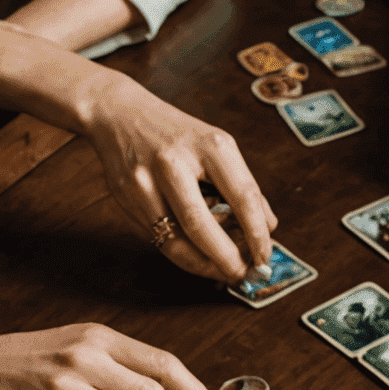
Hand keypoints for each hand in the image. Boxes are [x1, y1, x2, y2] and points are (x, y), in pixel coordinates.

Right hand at [76, 70, 277, 283]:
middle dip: (226, 260)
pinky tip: (197, 255)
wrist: (120, 114)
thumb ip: (242, 185)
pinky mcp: (125, 196)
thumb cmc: (179, 136)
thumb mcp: (217, 147)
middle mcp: (174, 162)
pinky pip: (157, 237)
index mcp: (209, 145)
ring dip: (203, 265)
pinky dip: (182, 253)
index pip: (243, 198)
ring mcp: (144, 180)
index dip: (258, 236)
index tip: (265, 256)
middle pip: (202, 227)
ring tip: (222, 271)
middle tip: (243, 275)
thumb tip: (268, 228)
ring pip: (175, 240)